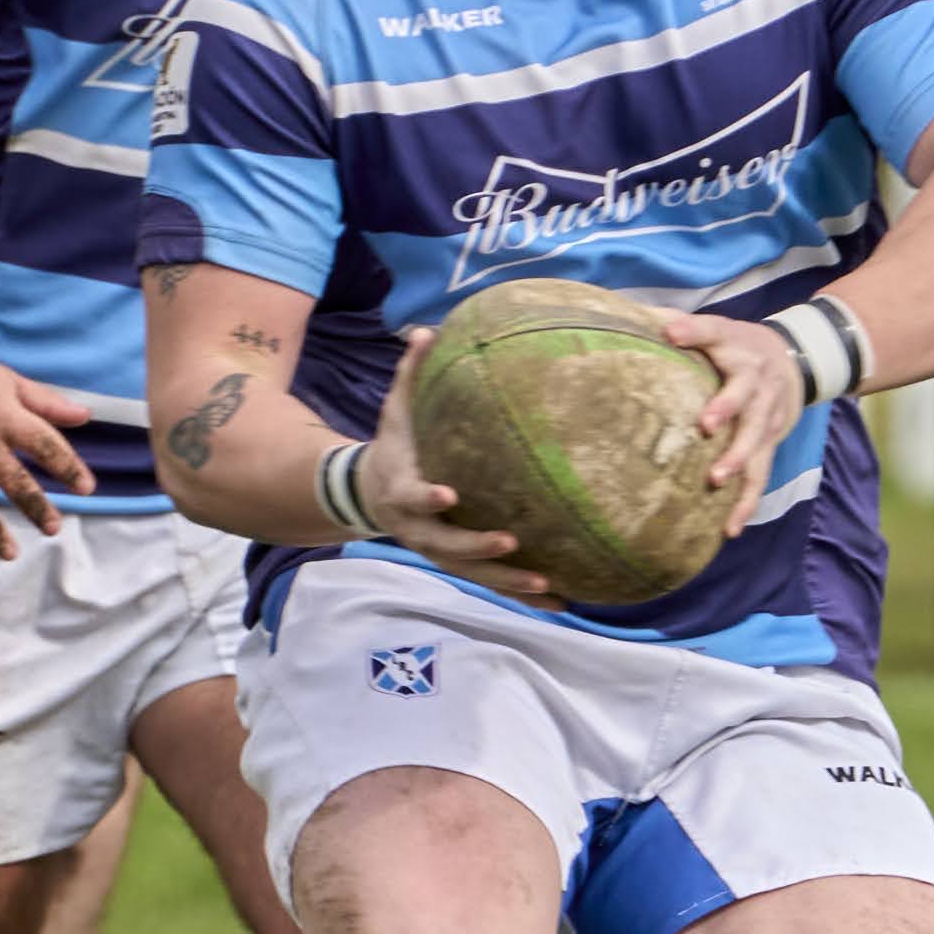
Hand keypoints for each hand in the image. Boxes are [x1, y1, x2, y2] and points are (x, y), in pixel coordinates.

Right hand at [0, 334, 90, 563]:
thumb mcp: (6, 379)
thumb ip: (46, 402)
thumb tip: (85, 416)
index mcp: (2, 415)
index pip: (43, 444)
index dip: (67, 466)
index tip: (87, 488)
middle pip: (12, 478)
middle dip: (35, 505)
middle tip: (53, 528)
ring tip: (11, 553)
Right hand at [355, 327, 545, 594]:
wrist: (372, 494)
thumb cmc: (395, 445)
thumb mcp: (394, 412)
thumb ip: (411, 376)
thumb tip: (423, 331)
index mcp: (403, 491)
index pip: (414, 497)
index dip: (428, 498)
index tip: (449, 495)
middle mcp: (420, 529)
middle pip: (448, 547)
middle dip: (478, 547)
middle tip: (511, 542)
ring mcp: (440, 551)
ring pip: (475, 574)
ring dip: (510, 582)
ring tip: (549, 584)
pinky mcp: (461, 564)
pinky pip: (493, 584)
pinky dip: (525, 595)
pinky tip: (562, 602)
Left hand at [657, 310, 807, 536]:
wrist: (795, 362)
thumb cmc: (739, 347)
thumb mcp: (718, 329)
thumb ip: (685, 326)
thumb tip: (642, 318)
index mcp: (738, 349)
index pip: (714, 333)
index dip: (694, 332)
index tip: (672, 331)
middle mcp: (757, 383)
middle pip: (745, 397)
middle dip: (727, 409)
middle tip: (706, 426)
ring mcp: (767, 417)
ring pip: (756, 441)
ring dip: (738, 462)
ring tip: (717, 482)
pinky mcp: (770, 444)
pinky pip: (760, 475)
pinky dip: (747, 502)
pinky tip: (730, 529)